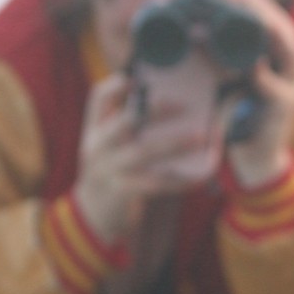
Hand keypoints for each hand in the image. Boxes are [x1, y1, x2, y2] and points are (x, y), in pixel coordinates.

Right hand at [73, 73, 211, 242]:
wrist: (92, 215)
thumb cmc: (112, 173)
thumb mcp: (109, 147)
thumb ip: (127, 127)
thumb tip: (169, 105)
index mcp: (95, 129)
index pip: (98, 98)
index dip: (117, 85)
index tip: (137, 77)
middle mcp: (98, 146)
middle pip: (126, 121)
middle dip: (154, 111)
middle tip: (184, 106)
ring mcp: (108, 169)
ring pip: (144, 152)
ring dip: (175, 143)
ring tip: (201, 137)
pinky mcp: (122, 191)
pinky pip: (156, 183)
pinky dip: (180, 180)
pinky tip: (199, 177)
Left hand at [219, 0, 293, 188]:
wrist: (253, 155)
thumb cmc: (236, 112)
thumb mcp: (228, 78)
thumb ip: (215, 58)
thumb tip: (187, 31)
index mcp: (277, 57)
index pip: (275, 21)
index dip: (258, 5)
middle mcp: (289, 68)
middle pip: (286, 30)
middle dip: (265, 12)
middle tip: (242, 0)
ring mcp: (291, 87)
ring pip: (289, 52)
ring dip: (272, 33)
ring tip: (253, 21)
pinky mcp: (285, 109)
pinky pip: (278, 90)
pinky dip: (266, 79)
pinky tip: (254, 68)